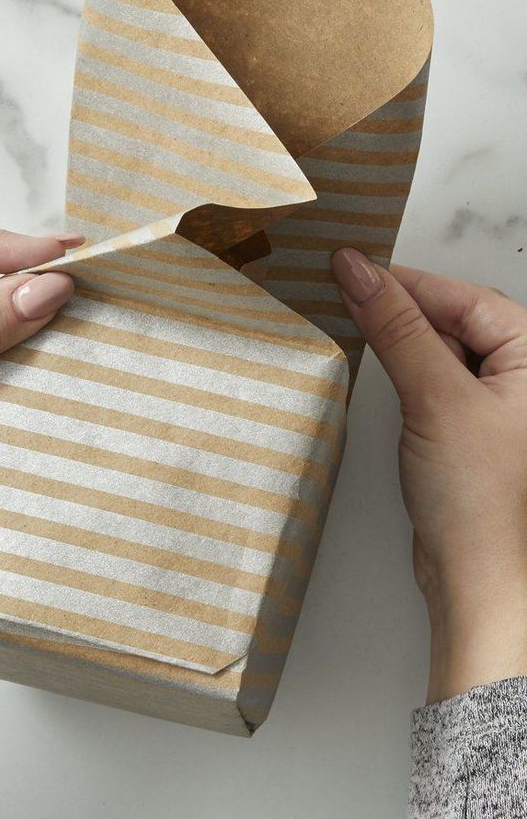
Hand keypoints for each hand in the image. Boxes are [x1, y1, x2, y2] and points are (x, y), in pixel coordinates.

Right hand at [331, 249, 526, 702]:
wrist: (480, 586)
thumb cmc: (484, 505)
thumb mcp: (436, 398)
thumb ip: (396, 328)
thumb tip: (360, 272)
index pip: (463, 297)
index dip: (404, 282)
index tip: (349, 267)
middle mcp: (523, 377)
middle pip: (452, 318)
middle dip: (399, 310)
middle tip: (344, 294)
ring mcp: (498, 405)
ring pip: (439, 349)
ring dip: (398, 341)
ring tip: (355, 329)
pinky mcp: (471, 430)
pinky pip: (434, 381)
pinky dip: (403, 373)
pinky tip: (378, 373)